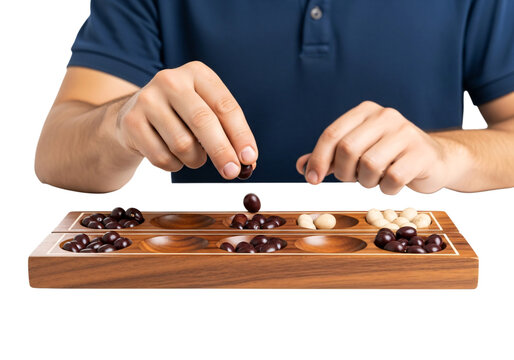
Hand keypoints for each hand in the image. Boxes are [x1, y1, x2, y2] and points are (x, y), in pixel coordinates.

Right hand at [116, 61, 257, 178]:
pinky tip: (172, 155)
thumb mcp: (206, 112)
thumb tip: (248, 161)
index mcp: (197, 73)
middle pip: (202, 121)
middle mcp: (171, 80)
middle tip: (232, 172)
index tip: (250, 157)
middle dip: (221, 151)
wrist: (135, 115)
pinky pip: (162, 157)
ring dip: (195, 159)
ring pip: (182, 144)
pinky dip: (174, 165)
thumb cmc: (181, 116)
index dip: (240, 134)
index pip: (225, 106)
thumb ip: (228, 133)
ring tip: (193, 155)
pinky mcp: (131, 122)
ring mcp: (148, 99)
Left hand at [297, 101, 450, 193]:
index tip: (312, 179)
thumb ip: (329, 157)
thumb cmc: (390, 156)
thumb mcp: (357, 153)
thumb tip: (301, 166)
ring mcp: (406, 133)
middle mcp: (386, 116)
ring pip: (369, 165)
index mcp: (366, 111)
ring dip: (367, 182)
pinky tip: (393, 183)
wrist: (435, 160)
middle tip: (353, 179)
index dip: (318, 159)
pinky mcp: (421, 153)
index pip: (332, 134)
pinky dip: (387, 189)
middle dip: (344, 172)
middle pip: (347, 149)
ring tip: (376, 179)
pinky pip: (392, 179)